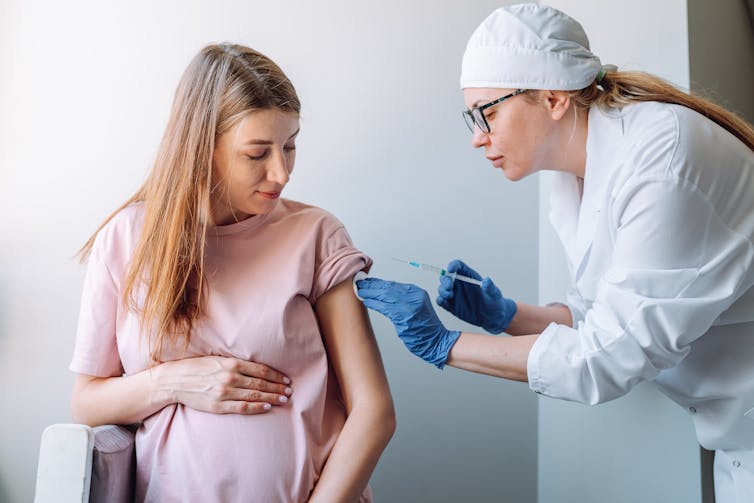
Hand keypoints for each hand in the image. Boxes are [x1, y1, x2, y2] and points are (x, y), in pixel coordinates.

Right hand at [158, 356, 292, 413]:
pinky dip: (256, 407)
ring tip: (283, 399)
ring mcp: (224, 392)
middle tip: (290, 391)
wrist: (174, 380)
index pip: (261, 370)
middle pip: (261, 383)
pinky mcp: (218, 405)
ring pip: (254, 395)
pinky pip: (242, 407)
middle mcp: (230, 377)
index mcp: (231, 363)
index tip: (286, 380)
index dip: (276, 376)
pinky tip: (267, 407)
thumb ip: (236, 363)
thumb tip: (256, 367)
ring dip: (271, 397)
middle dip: (277, 388)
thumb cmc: (197, 368)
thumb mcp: (217, 359)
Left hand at [356, 277, 460, 368]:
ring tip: (360, 291)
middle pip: (388, 287)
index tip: (367, 281)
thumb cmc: (425, 327)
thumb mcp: (417, 306)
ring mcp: (410, 306)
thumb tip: (382, 293)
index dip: (378, 282)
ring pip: (385, 296)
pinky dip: (374, 304)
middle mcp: (414, 296)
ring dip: (370, 293)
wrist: (437, 341)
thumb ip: (403, 298)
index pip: (393, 284)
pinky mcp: (405, 317)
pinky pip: (385, 308)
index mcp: (417, 292)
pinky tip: (367, 302)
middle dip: (372, 285)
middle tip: (360, 284)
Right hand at [436, 259, 516, 333]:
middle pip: (446, 276)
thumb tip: (487, 280)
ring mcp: (454, 294)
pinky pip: (442, 301)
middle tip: (448, 287)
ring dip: (442, 290)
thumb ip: (491, 287)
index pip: (458, 266)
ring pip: (442, 288)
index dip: (453, 265)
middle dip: (445, 280)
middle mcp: (459, 284)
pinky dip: (440, 300)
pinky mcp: (451, 305)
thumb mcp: (495, 294)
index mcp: (469, 276)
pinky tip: (442, 301)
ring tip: (449, 296)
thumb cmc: (494, 302)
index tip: (451, 269)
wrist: (492, 318)